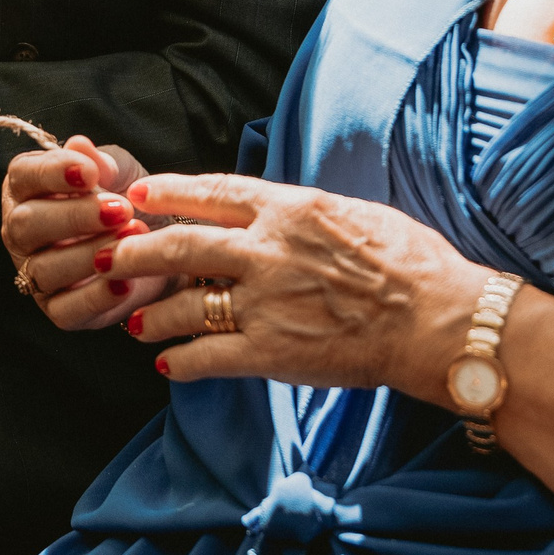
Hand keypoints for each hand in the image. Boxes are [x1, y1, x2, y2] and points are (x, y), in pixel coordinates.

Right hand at [0, 136, 174, 330]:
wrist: (161, 247)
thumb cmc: (128, 200)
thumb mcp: (122, 171)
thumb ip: (103, 160)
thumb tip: (80, 145)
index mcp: (28, 189)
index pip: (24, 176)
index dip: (53, 173)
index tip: (90, 173)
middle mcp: (22, 231)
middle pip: (27, 224)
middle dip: (75, 216)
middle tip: (120, 209)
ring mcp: (35, 273)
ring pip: (45, 268)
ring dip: (91, 254)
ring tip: (133, 239)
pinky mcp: (58, 310)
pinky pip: (66, 308)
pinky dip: (96, 296)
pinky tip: (125, 281)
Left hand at [105, 174, 491, 390]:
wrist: (439, 320)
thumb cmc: (413, 264)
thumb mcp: (354, 214)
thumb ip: (305, 215)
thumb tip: (279, 212)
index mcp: (290, 208)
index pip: (212, 191)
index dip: (168, 193)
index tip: (141, 197)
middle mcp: (267, 250)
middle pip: (179, 245)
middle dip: (137, 254)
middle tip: (114, 259)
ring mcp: (265, 302)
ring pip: (183, 305)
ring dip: (153, 314)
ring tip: (137, 322)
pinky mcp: (271, 351)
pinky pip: (205, 356)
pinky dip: (179, 360)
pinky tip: (166, 362)